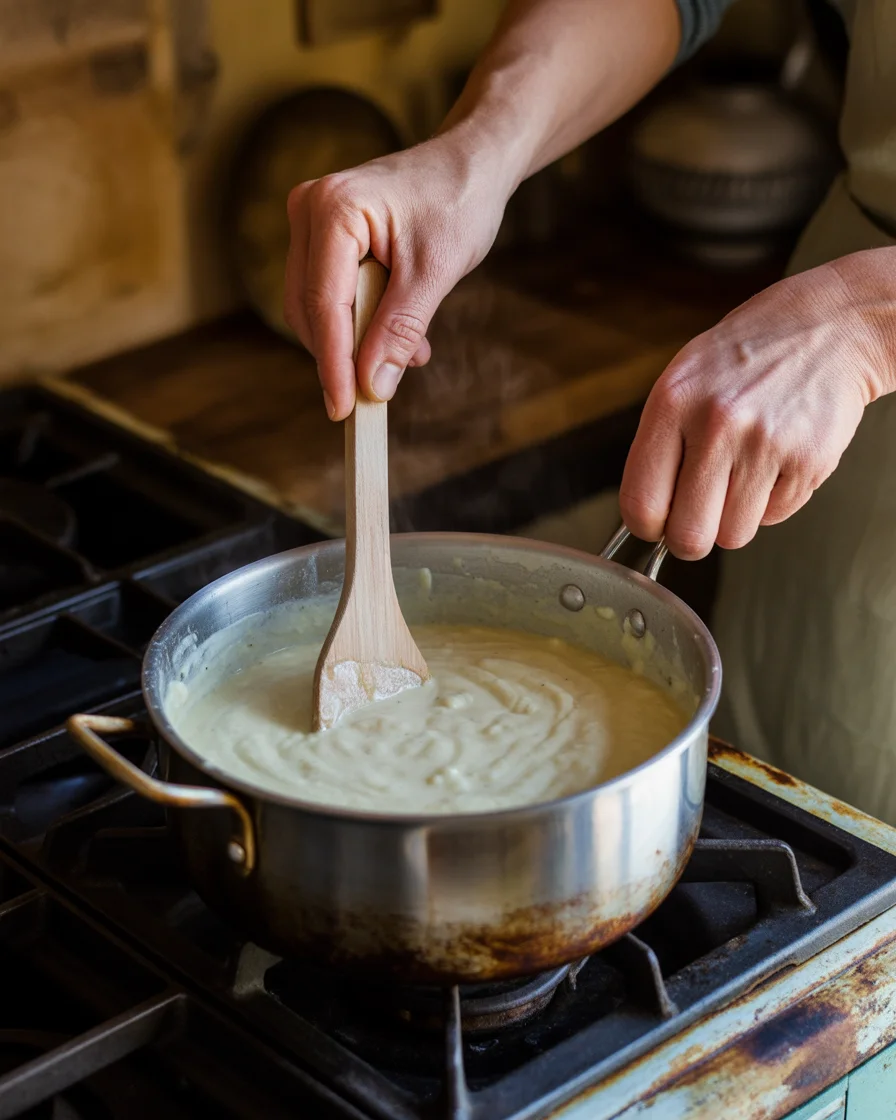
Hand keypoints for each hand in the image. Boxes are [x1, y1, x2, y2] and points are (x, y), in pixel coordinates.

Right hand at [284, 135, 510, 419]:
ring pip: (317, 307)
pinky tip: (403, 335)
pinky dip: (361, 324)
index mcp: (334, 209)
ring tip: (411, 352)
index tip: (344, 409)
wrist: (473, 163)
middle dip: (344, 354)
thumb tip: (374, 385)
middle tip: (384, 388)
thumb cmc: (460, 201)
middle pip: (310, 308)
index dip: (333, 364)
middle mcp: (310, 209)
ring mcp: (312, 221)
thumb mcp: (436, 272)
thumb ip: (401, 329)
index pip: (323, 303)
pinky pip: (330, 294)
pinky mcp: (324, 237)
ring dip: (357, 342)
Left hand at [619, 256, 891, 559]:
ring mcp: (766, 443)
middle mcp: (717, 423)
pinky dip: (772, 500)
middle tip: (699, 517)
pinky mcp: (809, 460)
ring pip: (734, 535)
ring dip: (735, 517)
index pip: (641, 503)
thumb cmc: (744, 360)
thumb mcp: (681, 382)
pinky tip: (775, 461)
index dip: (648, 526)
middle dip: (691, 538)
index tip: (657, 523)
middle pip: (689, 536)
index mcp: (672, 403)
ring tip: (743, 474)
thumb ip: (658, 447)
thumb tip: (646, 516)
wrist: (826, 327)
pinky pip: (776, 517)